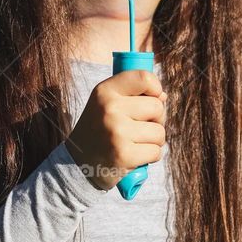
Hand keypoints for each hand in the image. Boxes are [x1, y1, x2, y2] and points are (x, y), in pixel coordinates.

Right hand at [64, 68, 167, 190]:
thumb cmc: (101, 129)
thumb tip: (163, 96)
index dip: (155, 88)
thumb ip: (134, 95)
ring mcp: (117, 132)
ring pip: (159, 132)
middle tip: (139, 127)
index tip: (152, 98)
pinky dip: (150, 156)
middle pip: (157, 107)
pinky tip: (135, 156)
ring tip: (135, 143)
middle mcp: (110, 108)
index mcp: (105, 91)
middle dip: (156, 120)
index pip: (144, 78)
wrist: (78, 163)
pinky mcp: (124, 154)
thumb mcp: (108, 103)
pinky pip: (156, 152)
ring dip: (154, 141)